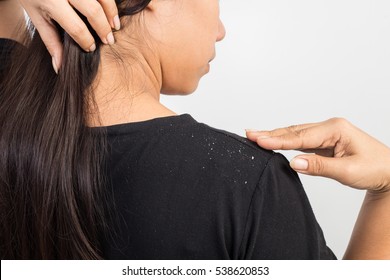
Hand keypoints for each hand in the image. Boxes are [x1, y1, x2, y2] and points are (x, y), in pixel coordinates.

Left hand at [19, 0, 119, 71]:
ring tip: (115, 26)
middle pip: (93, 12)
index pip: (76, 27)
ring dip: (112, 13)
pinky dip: (109, 2)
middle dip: (104, 29)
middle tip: (109, 41)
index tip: (91, 48)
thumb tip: (59, 67)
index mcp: (51, 2)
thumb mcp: (37, 17)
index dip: (86, 40)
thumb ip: (51, 41)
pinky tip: (111, 11)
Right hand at [246, 118, 389, 191]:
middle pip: (294, 131)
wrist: (389, 171)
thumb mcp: (348, 171)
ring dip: (275, 135)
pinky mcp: (323, 141)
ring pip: (295, 133)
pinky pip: (300, 140)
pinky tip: (273, 141)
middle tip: (249, 133)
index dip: (278, 140)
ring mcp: (325, 133)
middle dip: (271, 133)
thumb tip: (293, 162)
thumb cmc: (374, 169)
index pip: (300, 136)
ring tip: (255, 135)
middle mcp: (328, 127)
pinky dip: (285, 141)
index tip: (259, 140)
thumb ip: (319, 166)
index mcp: (335, 129)